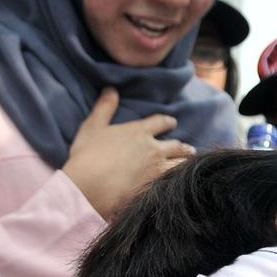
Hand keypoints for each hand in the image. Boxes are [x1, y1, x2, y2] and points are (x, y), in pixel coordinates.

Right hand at [62, 88, 194, 217]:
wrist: (89, 186)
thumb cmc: (88, 154)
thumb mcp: (93, 126)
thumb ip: (104, 107)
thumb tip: (110, 89)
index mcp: (140, 131)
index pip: (161, 122)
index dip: (168, 122)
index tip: (172, 122)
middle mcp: (153, 149)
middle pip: (176, 145)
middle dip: (182, 146)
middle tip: (188, 148)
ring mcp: (157, 170)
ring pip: (179, 164)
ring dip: (185, 162)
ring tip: (188, 163)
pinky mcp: (156, 187)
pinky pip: (173, 182)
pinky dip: (178, 180)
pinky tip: (179, 182)